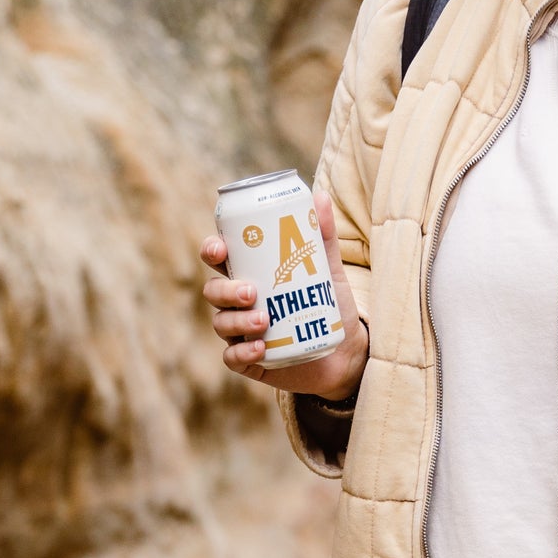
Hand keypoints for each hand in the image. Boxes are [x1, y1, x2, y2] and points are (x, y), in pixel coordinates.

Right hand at [200, 190, 369, 399]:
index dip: (212, 251)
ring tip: (263, 320)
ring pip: (221, 323)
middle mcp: (239, 303)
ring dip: (237, 320)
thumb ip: (323, 237)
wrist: (345, 353)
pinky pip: (233, 357)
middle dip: (226, 290)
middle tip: (252, 291)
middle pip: (213, 291)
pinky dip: (243, 352)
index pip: (219, 260)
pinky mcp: (250, 360)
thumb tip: (320, 197)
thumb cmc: (330, 307)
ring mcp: (242, 332)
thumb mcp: (328, 271)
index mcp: (250, 275)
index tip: (220, 249)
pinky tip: (260, 347)